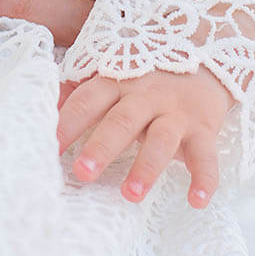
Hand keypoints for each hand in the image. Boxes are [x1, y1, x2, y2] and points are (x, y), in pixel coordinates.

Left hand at [57, 68, 233, 207]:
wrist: (204, 54)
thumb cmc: (145, 74)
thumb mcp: (112, 73)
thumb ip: (81, 90)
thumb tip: (48, 106)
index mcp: (117, 81)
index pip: (88, 100)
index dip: (69, 121)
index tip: (50, 145)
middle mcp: (145, 96)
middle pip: (122, 121)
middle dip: (102, 147)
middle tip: (82, 172)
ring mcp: (176, 112)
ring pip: (161, 139)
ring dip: (146, 167)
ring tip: (130, 195)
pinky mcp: (203, 128)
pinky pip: (206, 155)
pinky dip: (205, 178)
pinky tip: (197, 200)